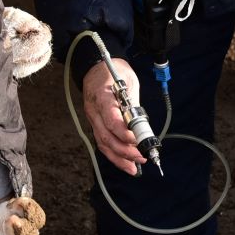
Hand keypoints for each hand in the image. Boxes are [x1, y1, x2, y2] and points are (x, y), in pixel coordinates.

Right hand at [82, 58, 143, 173]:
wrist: (95, 67)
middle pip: (106, 137)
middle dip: (125, 151)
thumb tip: (141, 127)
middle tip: (141, 157)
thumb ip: (132, 103)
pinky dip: (114, 155)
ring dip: (119, 158)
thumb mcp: (127, 81)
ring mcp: (92, 119)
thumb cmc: (113, 71)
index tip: (138, 140)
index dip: (124, 133)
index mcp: (102, 97)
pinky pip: (102, 142)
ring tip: (134, 167)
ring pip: (103, 144)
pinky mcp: (95, 124)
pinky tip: (125, 163)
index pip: (111, 120)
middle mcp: (94, 111)